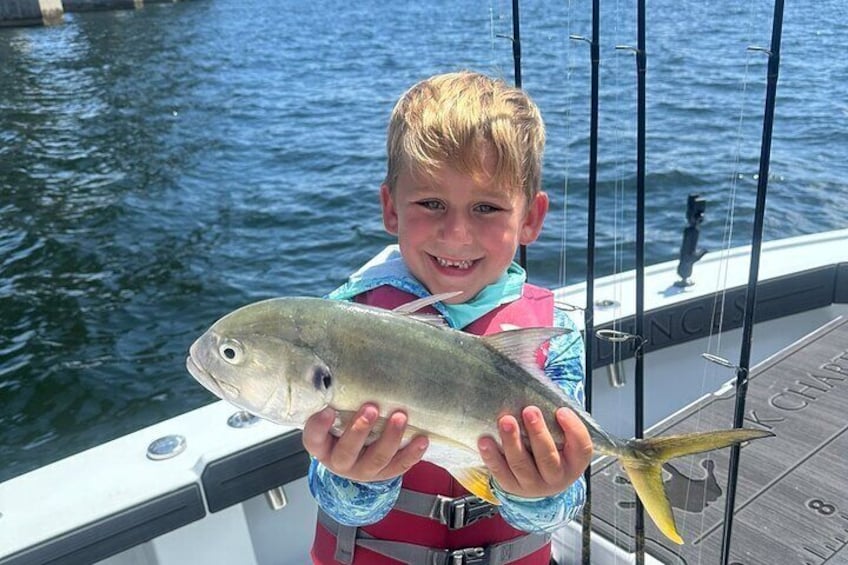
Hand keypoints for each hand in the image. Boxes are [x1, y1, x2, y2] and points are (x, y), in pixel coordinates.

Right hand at [302, 404, 428, 482]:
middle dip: (360, 430)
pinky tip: (422, 439)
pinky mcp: (384, 474)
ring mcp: (363, 470)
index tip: (327, 409)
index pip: (314, 438)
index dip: (319, 426)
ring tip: (400, 417)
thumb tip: (350, 365)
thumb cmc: (340, 429)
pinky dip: (412, 453)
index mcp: (322, 447)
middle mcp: (340, 461)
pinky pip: (399, 466)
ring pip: (377, 458)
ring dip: (390, 437)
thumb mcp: (333, 418)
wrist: (354, 459)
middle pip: (347, 451)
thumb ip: (337, 401)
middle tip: (371, 408)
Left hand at [478, 406, 592, 498]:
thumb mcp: (562, 436)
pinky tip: (486, 441)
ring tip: (506, 421)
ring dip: (512, 442)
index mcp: (574, 462)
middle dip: (538, 433)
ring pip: (522, 465)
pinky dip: (492, 456)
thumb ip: (556, 416)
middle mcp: (556, 476)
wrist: (539, 480)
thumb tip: (541, 379)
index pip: (581, 447)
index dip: (573, 429)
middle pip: (548, 457)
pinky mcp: (511, 486)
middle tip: (530, 411)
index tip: (562, 411)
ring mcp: (533, 484)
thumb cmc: (552, 450)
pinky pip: (500, 472)